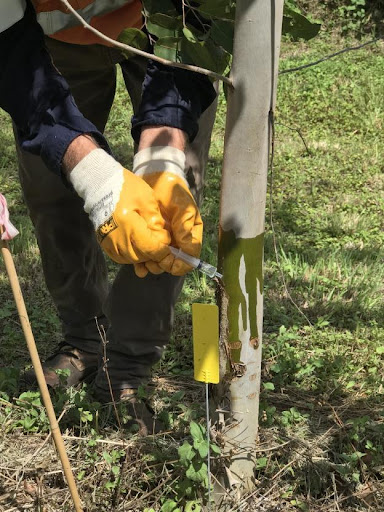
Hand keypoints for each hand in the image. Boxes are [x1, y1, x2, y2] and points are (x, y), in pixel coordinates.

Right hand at [68, 148, 170, 267]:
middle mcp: (116, 237)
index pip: (150, 249)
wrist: (101, 184)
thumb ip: (156, 221)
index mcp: (129, 225)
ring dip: (142, 256)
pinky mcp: (103, 241)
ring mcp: (108, 241)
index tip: (168, 246)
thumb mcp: (147, 199)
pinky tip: (136, 247)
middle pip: (141, 257)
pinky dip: (131, 256)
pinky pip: (119, 257)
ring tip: (149, 246)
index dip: (162, 251)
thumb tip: (163, 240)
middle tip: (160, 245)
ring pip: (130, 259)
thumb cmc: (126, 188)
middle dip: (153, 254)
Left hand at [133, 146, 202, 276]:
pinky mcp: (147, 237)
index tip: (169, 262)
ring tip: (143, 265)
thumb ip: (185, 228)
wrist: (155, 177)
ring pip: (158, 262)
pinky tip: (137, 265)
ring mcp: (161, 240)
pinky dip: (141, 262)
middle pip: (172, 263)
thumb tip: (187, 249)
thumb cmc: (174, 191)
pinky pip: (145, 254)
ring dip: (151, 266)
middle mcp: (176, 242)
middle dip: (163, 266)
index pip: (189, 258)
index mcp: (189, 236)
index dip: (180, 264)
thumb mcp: (184, 208)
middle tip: (153, 262)